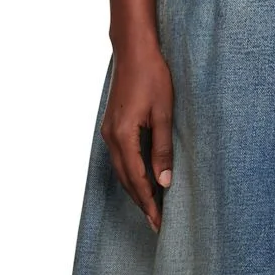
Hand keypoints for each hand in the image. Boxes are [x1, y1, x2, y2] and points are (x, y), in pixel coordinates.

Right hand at [99, 38, 174, 232]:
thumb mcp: (164, 114)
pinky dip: (131, 174)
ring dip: (136, 190)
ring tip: (152, 208)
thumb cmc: (153, 77)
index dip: (149, 203)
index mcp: (123, 135)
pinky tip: (143, 181)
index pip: (137, 179)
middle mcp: (111, 137)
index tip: (159, 222)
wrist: (133, 51)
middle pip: (125, 180)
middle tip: (156, 224)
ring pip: (121, 171)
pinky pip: (120, 159)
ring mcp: (108, 132)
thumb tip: (165, 182)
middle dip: (142, 203)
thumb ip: (163, 149)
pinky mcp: (112, 127)